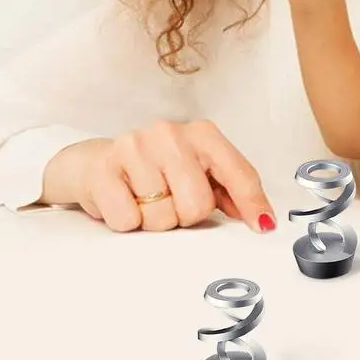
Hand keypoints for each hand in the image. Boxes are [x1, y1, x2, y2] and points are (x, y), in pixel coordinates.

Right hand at [42, 120, 275, 232]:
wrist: (97, 162)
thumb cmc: (156, 169)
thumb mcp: (197, 171)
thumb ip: (230, 191)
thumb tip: (260, 217)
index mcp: (201, 134)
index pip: (238, 173)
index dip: (252, 205)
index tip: (262, 225)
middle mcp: (170, 134)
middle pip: (197, 206)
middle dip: (185, 215)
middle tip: (170, 201)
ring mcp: (135, 148)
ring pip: (162, 218)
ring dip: (154, 220)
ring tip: (144, 199)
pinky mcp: (104, 169)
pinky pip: (128, 220)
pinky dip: (127, 221)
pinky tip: (124, 200)